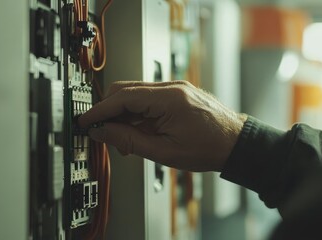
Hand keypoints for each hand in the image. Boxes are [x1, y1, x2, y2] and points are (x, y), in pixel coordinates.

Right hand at [79, 80, 245, 171]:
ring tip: (125, 140)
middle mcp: (171, 87)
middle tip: (103, 132)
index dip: (99, 110)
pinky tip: (139, 131)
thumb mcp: (164, 151)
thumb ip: (128, 140)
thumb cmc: (209, 148)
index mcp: (168, 99)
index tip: (86, 121)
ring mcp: (175, 88)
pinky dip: (138, 113)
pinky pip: (149, 98)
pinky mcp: (178, 93)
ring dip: (124, 114)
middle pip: (125, 90)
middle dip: (109, 111)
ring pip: (135, 94)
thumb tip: (103, 132)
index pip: (122, 97)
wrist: (235, 144)